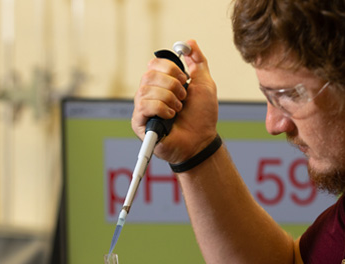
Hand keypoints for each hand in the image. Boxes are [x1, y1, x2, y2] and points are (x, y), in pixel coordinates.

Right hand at [131, 39, 219, 163]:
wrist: (201, 140)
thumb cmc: (201, 117)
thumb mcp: (204, 83)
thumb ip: (198, 62)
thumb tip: (190, 42)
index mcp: (161, 83)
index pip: (155, 64)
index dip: (170, 68)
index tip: (184, 79)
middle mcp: (149, 93)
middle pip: (149, 75)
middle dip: (172, 85)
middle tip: (183, 97)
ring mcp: (143, 108)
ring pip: (146, 90)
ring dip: (169, 98)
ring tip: (178, 109)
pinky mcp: (139, 122)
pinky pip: (144, 106)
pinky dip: (161, 109)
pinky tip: (170, 117)